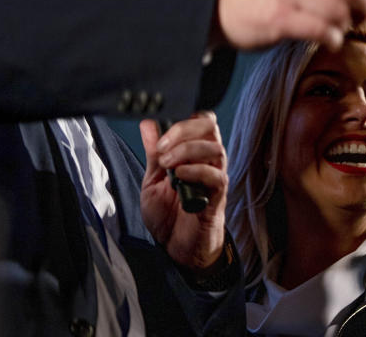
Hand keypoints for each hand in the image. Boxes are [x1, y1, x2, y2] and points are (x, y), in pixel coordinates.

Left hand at [139, 112, 226, 270]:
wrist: (175, 249)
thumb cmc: (168, 215)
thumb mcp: (152, 180)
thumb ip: (153, 152)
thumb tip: (148, 124)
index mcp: (192, 151)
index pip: (198, 119)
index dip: (182, 116)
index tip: (159, 125)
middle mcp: (207, 159)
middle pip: (209, 125)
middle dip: (183, 129)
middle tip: (162, 146)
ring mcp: (214, 176)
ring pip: (214, 147)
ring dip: (186, 150)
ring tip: (167, 165)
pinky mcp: (218, 195)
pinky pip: (216, 175)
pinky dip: (197, 170)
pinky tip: (180, 176)